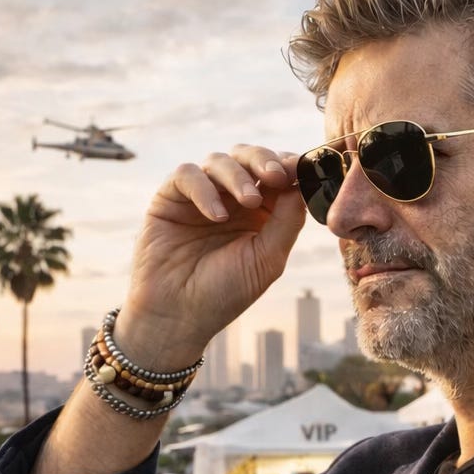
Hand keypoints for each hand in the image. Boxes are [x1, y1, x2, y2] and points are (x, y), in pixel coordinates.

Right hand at [118, 144, 307, 366]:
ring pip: (220, 160)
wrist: (178, 315)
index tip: (301, 171)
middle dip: (265, 160)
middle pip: (249, 157)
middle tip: (275, 176)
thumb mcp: (267, 260)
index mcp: (260, 213)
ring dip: (237, 176)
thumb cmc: (225, 293)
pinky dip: (205, 189)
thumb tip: (303, 183)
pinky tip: (217, 216)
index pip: (277, 175)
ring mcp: (201, 195)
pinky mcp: (171, 197)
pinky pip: (188, 175)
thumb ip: (287, 221)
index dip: (290, 167)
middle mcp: (231, 199)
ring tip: (248, 202)